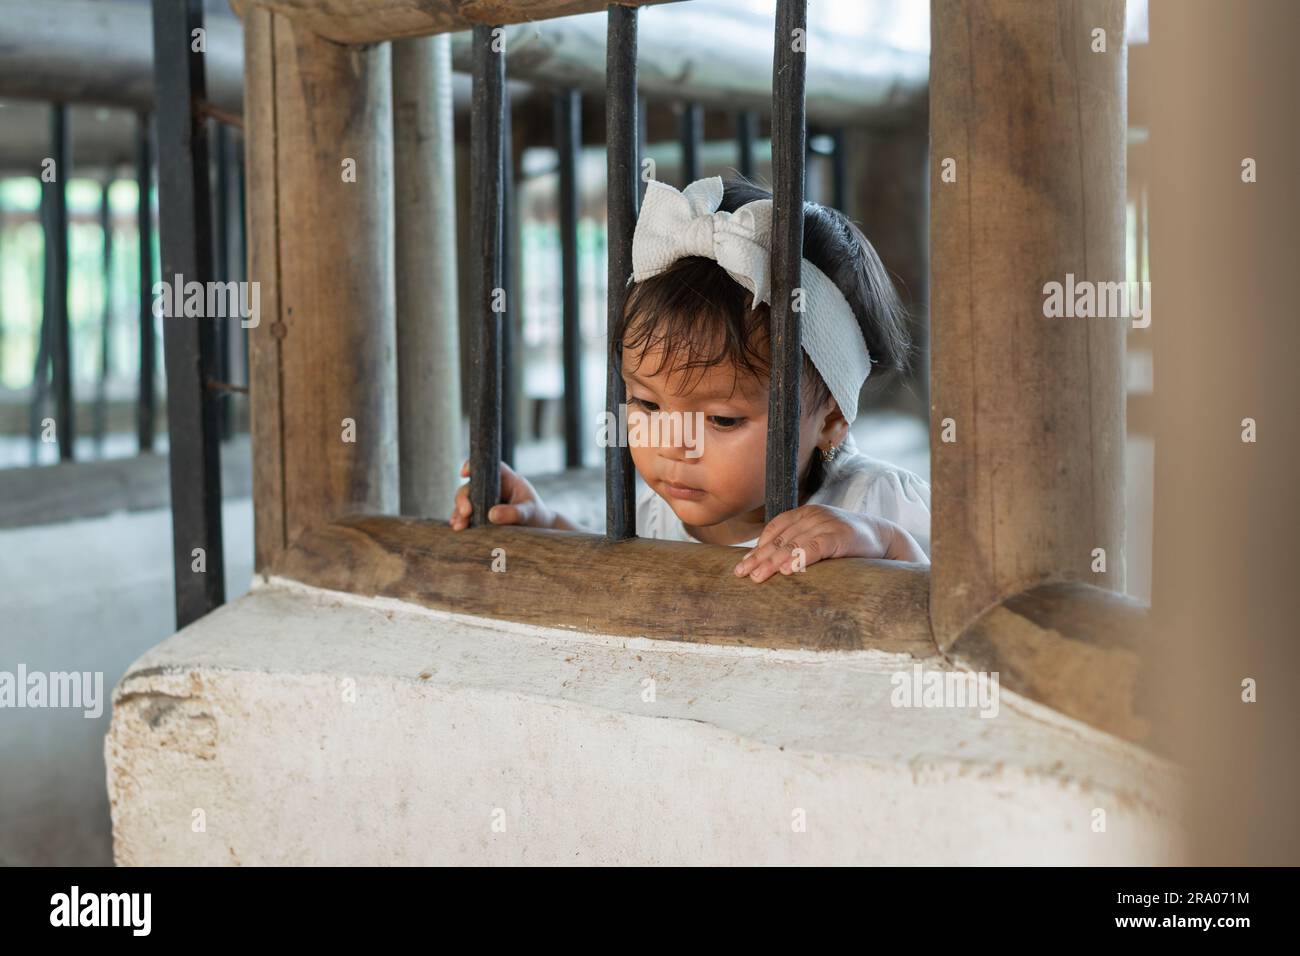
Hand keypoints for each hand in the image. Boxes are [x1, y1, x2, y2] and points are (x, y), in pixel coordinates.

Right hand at [449, 459, 556, 530]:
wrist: (538, 529)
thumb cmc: (536, 515)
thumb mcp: (528, 513)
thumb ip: (514, 513)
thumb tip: (492, 515)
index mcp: (505, 478)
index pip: (486, 466)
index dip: (472, 466)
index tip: (465, 473)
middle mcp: (490, 486)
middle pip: (471, 486)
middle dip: (463, 498)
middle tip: (465, 512)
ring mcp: (483, 500)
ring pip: (465, 501)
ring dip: (459, 512)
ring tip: (459, 526)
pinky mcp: (479, 513)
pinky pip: (465, 515)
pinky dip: (460, 520)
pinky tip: (458, 527)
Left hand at [732, 504, 925, 581]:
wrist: (885, 538)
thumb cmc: (848, 543)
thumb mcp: (820, 538)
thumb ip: (800, 544)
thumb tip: (770, 564)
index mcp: (806, 513)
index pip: (776, 528)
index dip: (758, 546)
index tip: (743, 564)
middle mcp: (814, 515)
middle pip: (780, 537)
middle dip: (759, 557)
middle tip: (742, 574)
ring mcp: (827, 524)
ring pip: (793, 544)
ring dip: (772, 561)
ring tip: (758, 576)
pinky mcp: (840, 536)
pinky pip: (815, 548)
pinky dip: (798, 558)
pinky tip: (786, 570)